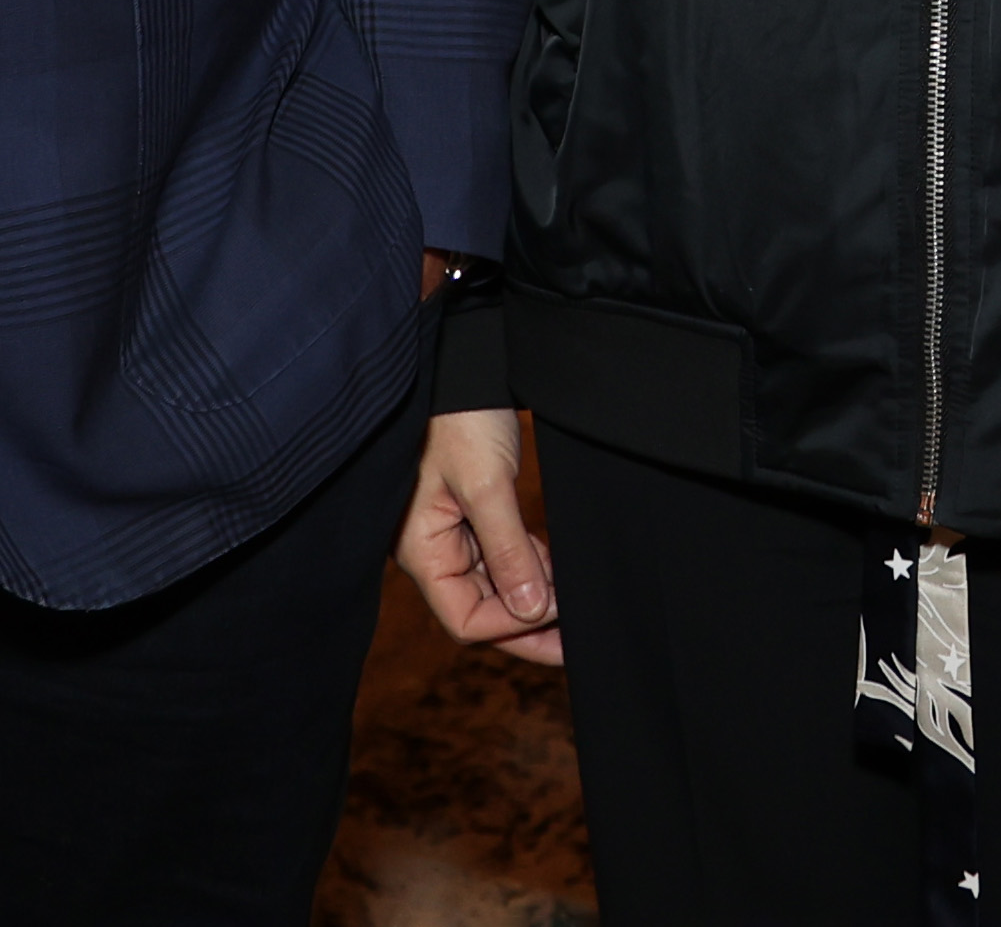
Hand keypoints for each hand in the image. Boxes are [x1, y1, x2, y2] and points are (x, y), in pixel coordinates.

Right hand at [399, 407, 559, 663]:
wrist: (462, 361)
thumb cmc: (458, 416)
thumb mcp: (486, 484)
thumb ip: (508, 551)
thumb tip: (532, 612)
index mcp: (422, 550)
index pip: (465, 618)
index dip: (511, 626)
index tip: (556, 611)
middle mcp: (434, 550)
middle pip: (481, 610)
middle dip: (528, 625)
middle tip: (578, 640)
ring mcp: (452, 533)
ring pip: (495, 586)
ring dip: (533, 598)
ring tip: (575, 603)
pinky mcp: (472, 513)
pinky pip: (500, 557)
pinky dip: (530, 567)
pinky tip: (558, 569)